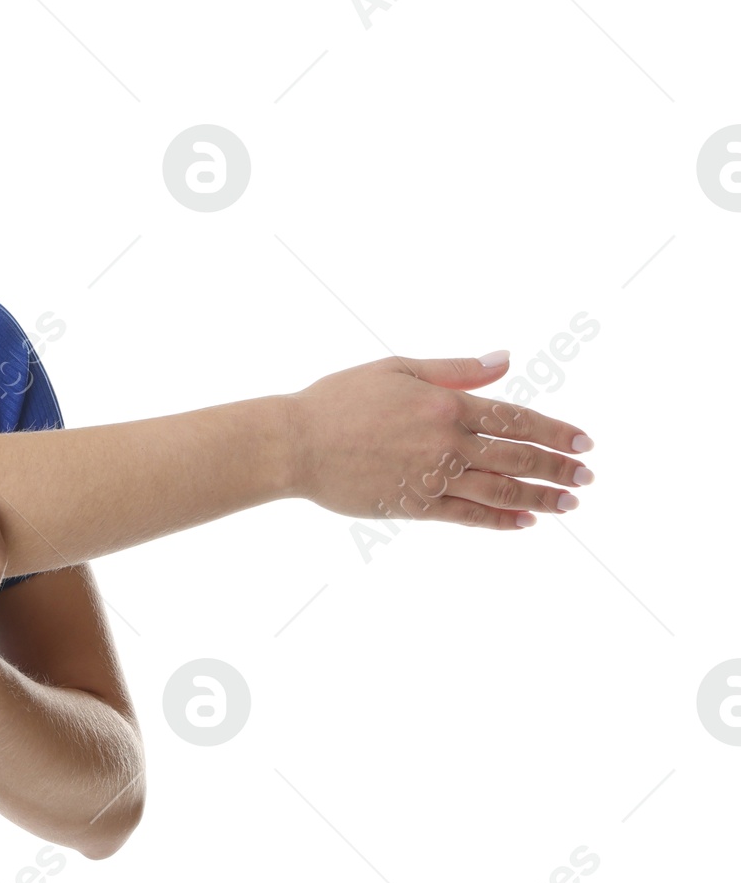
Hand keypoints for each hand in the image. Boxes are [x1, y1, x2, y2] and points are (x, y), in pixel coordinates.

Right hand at [283, 353, 594, 528]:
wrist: (294, 443)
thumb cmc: (338, 400)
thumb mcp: (396, 368)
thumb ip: (455, 369)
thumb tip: (505, 360)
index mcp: (445, 404)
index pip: (515, 419)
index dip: (554, 431)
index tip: (582, 442)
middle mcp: (446, 443)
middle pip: (517, 457)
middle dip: (557, 468)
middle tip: (586, 477)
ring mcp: (431, 478)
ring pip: (499, 490)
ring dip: (539, 498)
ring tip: (568, 504)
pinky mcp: (413, 506)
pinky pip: (467, 516)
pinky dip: (499, 520)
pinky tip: (522, 522)